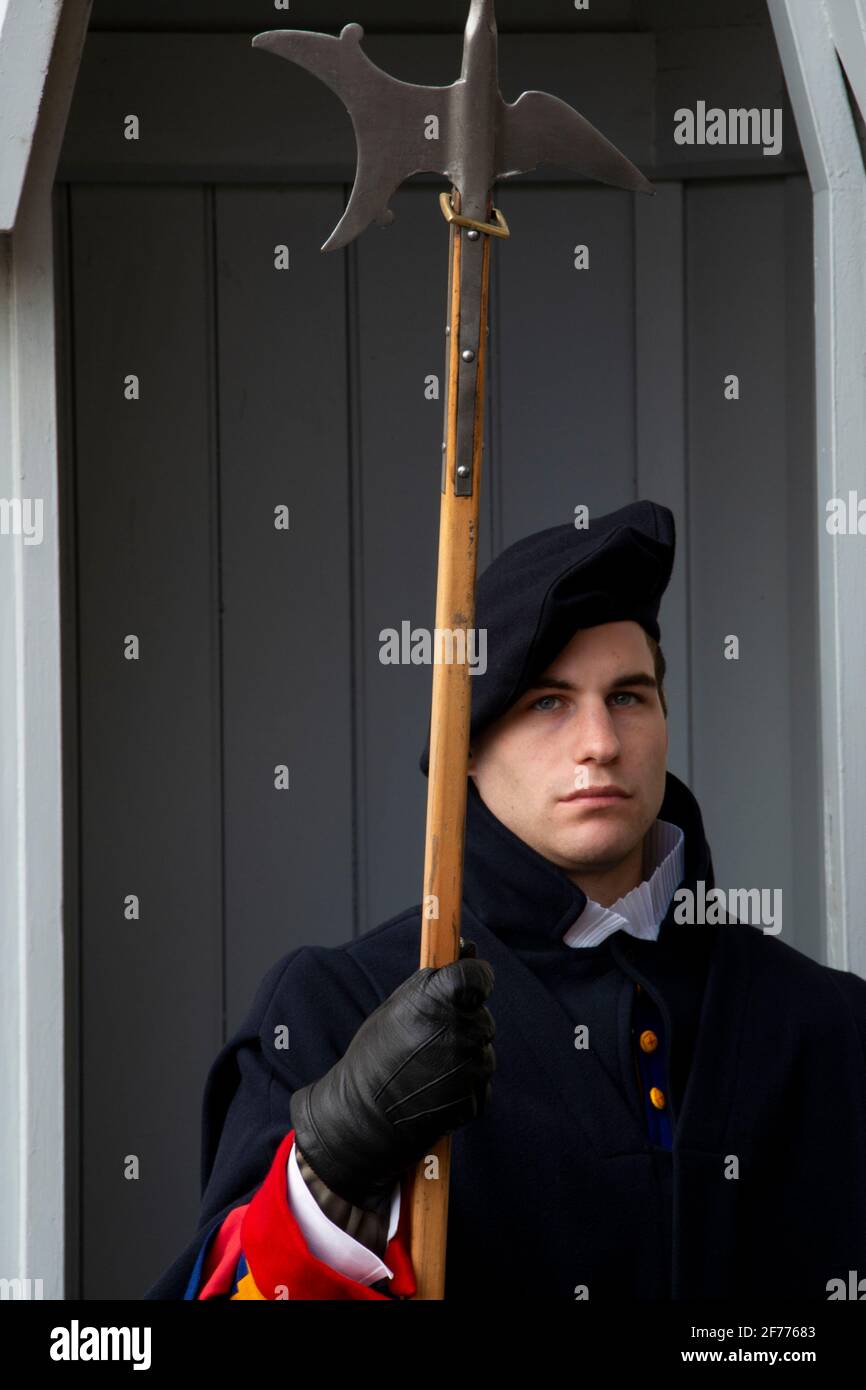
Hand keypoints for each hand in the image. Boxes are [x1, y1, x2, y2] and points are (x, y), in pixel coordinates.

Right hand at [290, 940, 494, 1208]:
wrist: (363, 1115)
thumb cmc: (376, 1052)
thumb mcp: (399, 1004)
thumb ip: (437, 977)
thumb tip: (468, 947)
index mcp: (439, 1001)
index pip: (479, 975)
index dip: (476, 976)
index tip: (469, 981)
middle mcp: (461, 1032)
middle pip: (482, 1016)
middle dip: (464, 1022)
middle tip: (431, 1035)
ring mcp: (471, 1068)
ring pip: (482, 1050)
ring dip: (464, 1054)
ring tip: (427, 1065)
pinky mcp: (475, 1099)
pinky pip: (479, 1082)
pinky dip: (463, 1084)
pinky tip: (434, 1087)